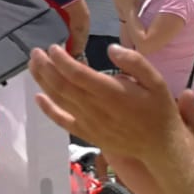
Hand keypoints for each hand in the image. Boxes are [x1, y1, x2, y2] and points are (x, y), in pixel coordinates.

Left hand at [29, 43, 193, 178]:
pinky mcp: (87, 133)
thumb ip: (134, 62)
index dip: (61, 61)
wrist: (161, 147)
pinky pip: (62, 121)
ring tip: (33, 66)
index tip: (53, 47)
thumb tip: (111, 48)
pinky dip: (48, 110)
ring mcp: (89, 122)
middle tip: (35, 52)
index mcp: (112, 92)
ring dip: (43, 82)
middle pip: (63, 85)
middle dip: (46, 67)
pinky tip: (38, 98)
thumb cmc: (159, 111)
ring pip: (59, 100)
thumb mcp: (157, 81)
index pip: (78, 74)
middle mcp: (96, 108)